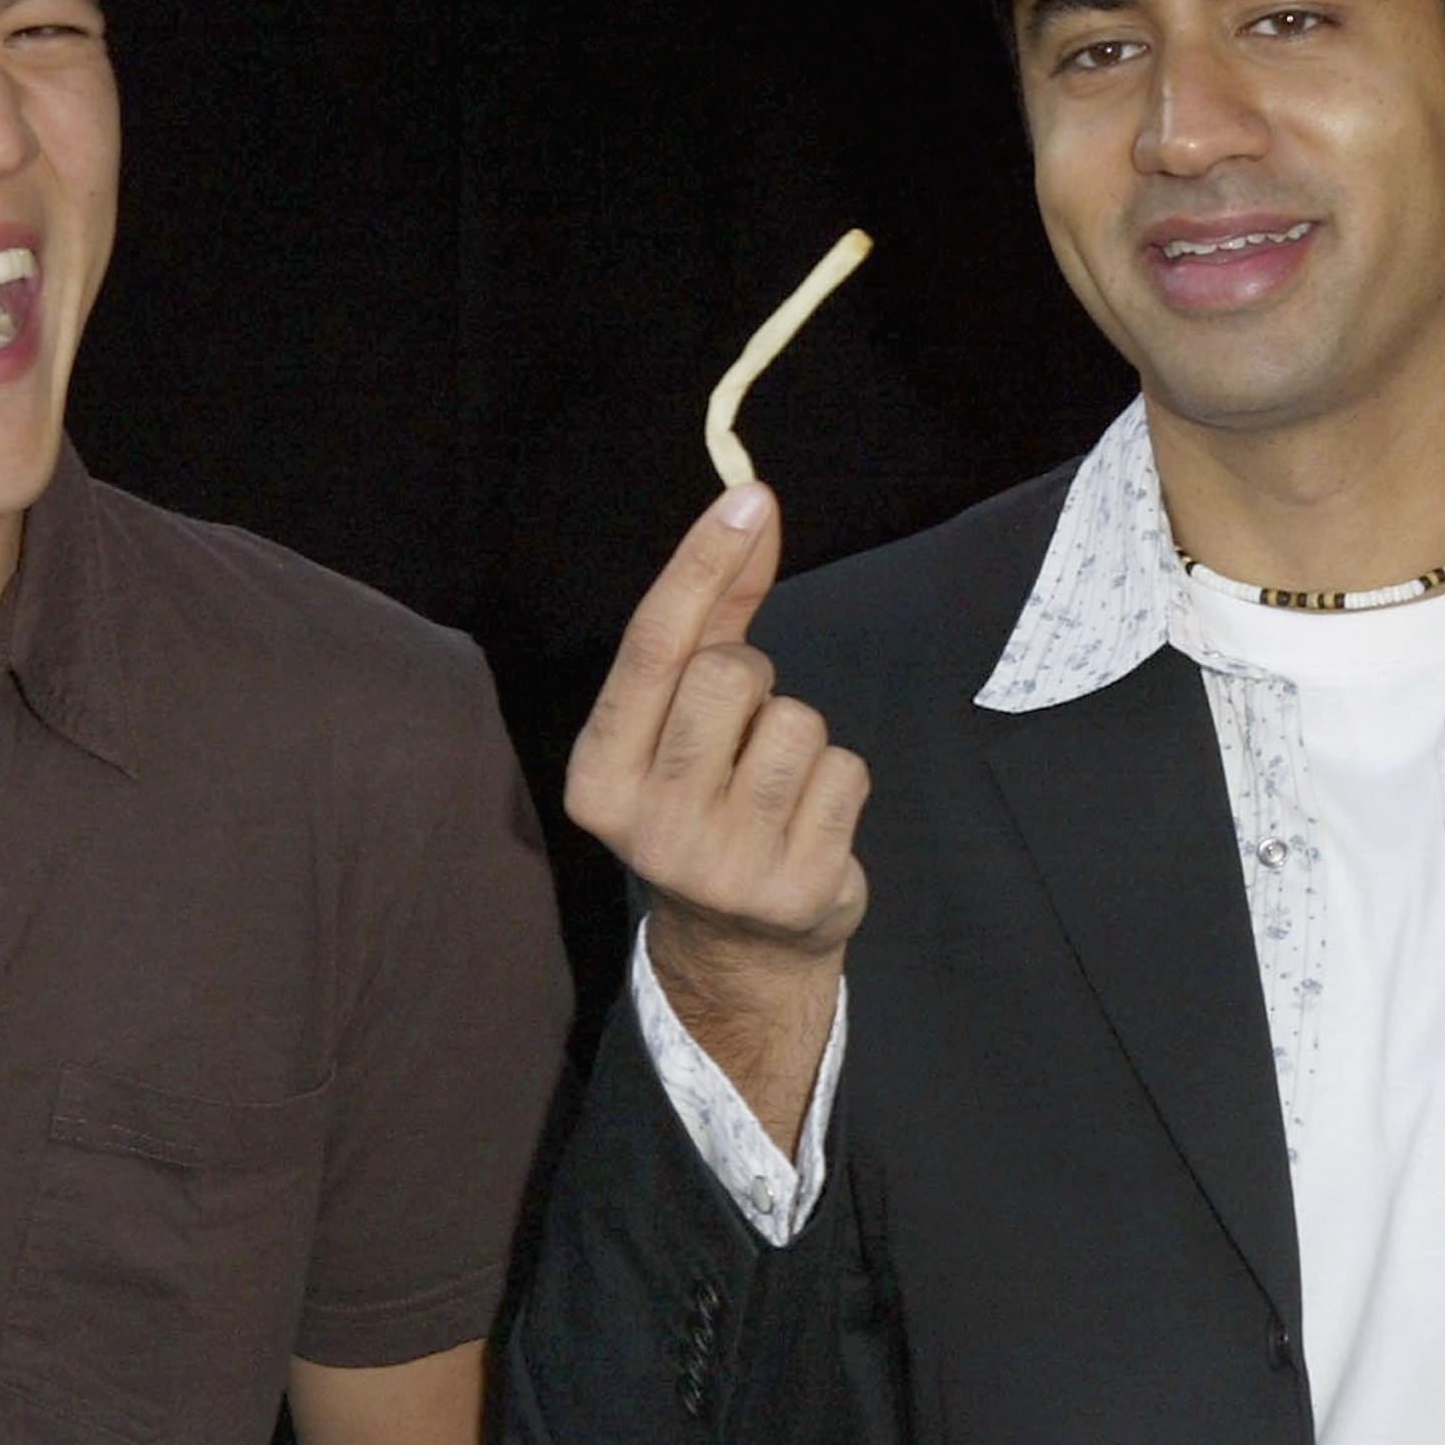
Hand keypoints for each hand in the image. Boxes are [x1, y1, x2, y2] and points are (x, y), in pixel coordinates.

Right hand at [566, 485, 869, 1139]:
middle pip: (727, 675)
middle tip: (742, 728)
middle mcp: (647, 824)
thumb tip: (752, 504)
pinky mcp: (794, 889)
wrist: (739, 945)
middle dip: (752, 678)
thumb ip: (713, 612)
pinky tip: (809, 819)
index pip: (653, 648)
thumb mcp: (682, 717)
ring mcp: (721, 864)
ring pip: (795, 722)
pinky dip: (840, 781)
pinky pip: (845, 772)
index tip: (749, 499)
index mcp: (598, 776)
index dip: (701, 566)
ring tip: (777, 783)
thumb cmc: (707, 797)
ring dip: (802, 735)